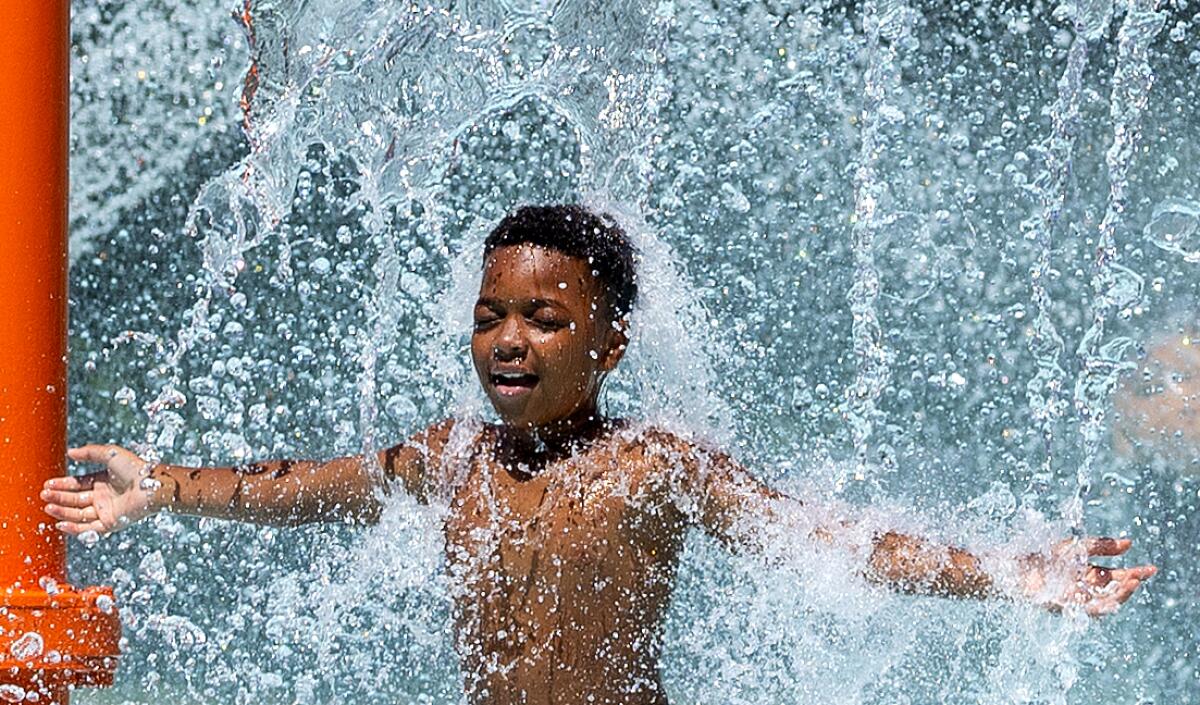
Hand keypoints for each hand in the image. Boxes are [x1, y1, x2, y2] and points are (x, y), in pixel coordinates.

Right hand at [42, 445, 161, 536]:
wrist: (152, 486)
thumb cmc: (135, 468)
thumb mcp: (110, 455)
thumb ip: (90, 452)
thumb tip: (70, 452)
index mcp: (103, 482)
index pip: (78, 484)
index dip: (63, 484)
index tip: (48, 484)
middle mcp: (103, 497)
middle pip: (75, 499)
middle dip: (59, 497)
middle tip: (44, 494)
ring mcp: (106, 511)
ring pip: (78, 514)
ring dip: (62, 511)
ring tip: (48, 506)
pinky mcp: (111, 523)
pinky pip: (89, 528)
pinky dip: (74, 528)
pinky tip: (60, 524)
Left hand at [1019, 537, 1156, 616]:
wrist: (1012, 566)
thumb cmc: (1041, 555)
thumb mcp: (1075, 546)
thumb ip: (1101, 545)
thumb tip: (1129, 544)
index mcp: (1087, 575)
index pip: (1116, 575)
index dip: (1134, 573)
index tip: (1151, 568)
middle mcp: (1084, 589)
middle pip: (1112, 590)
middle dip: (1129, 584)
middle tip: (1140, 575)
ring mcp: (1075, 599)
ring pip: (1104, 603)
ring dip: (1120, 595)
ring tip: (1131, 582)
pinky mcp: (1065, 607)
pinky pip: (1087, 610)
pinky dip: (1101, 604)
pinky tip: (1111, 596)